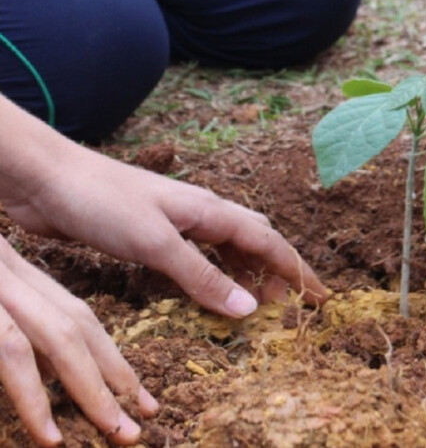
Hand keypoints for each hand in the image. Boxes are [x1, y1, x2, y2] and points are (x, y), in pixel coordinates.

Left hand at [0, 142, 327, 317]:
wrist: (45, 178)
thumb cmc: (101, 201)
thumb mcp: (156, 243)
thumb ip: (203, 275)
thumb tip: (251, 308)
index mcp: (209, 209)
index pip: (267, 241)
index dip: (295, 269)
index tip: (319, 296)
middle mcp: (199, 213)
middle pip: (253, 241)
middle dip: (277, 271)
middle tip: (292, 304)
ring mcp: (174, 222)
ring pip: (226, 249)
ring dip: (246, 275)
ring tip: (258, 304)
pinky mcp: (150, 234)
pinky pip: (197, 257)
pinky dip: (213, 275)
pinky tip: (209, 290)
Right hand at [0, 236, 157, 445]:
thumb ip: (16, 331)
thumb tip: (50, 374)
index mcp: (14, 273)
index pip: (77, 316)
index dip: (111, 358)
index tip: (142, 399)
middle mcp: (11, 276)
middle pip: (78, 325)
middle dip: (114, 376)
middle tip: (139, 427)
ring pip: (58, 338)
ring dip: (91, 390)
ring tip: (117, 433)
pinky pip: (8, 352)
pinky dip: (32, 397)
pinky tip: (50, 435)